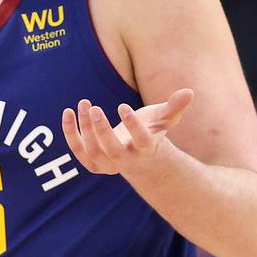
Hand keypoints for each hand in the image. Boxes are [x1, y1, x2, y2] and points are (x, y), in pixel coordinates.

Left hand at [61, 89, 192, 175]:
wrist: (140, 159)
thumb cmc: (152, 132)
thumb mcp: (163, 119)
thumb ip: (174, 107)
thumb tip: (189, 92)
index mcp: (147, 149)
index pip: (142, 141)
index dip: (133, 125)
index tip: (122, 106)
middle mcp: (127, 160)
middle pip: (112, 151)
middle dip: (101, 131)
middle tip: (93, 108)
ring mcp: (109, 164)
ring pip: (94, 152)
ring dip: (85, 130)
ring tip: (83, 104)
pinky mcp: (94, 163)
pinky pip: (79, 152)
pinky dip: (70, 134)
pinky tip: (67, 113)